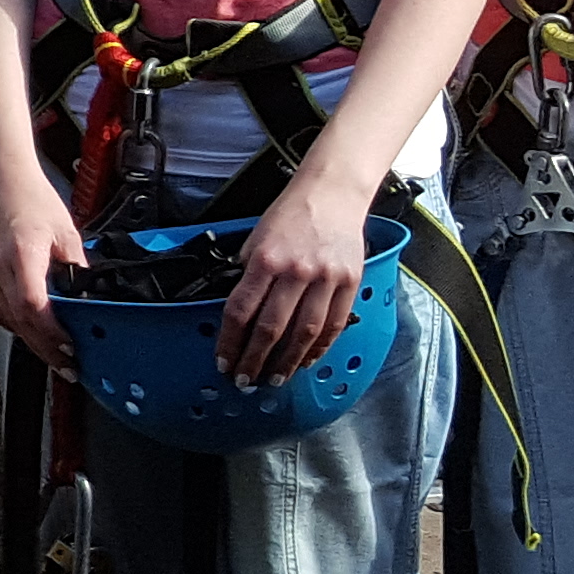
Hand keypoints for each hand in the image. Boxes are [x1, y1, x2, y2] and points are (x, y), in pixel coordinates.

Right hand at [0, 178, 90, 367]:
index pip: (33, 305)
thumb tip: (88, 300)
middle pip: (19, 321)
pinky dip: (15, 323)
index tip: (70, 347)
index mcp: (22, 254)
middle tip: (67, 366)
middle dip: (45, 348)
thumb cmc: (34, 200)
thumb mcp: (66, 233)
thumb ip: (76, 268)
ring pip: (5, 319)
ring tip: (53, 352)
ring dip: (30, 339)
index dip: (51, 333)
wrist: (1, 178)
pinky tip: (31, 328)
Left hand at [215, 179, 374, 385]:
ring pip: (304, 332)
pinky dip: (319, 347)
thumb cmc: (291, 214)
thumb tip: (238, 310)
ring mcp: (326, 278)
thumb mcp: (256, 238)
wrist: (332, 193)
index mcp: (265, 259)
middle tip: (245, 380)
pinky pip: (334, 324)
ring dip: (288, 362)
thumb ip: (248, 273)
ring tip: (275, 379)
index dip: (231, 342)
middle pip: (271, 328)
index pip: (241, 310)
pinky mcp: (349, 282)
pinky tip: (306, 360)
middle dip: (255, 360)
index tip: (224, 361)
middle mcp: (296, 271)